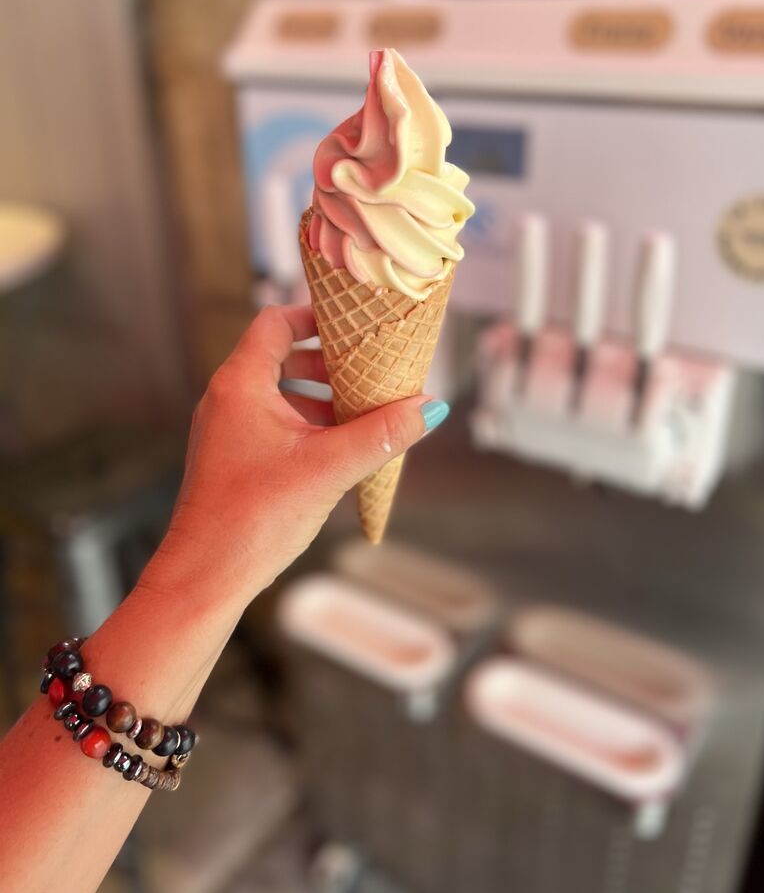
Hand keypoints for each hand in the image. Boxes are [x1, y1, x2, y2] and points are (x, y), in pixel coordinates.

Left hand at [144, 306, 445, 610]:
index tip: (354, 323)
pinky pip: (274, 423)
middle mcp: (227, 399)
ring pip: (280, 394)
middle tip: (369, 371)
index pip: (276, 322)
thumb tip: (429, 408)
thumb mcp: (328, 469)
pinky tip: (341, 449)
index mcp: (241, 385)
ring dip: (321, 397)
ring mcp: (227, 429)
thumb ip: (381, 435)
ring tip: (364, 412)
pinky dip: (307, 424)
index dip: (315, 315)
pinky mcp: (233, 458)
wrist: (204, 577)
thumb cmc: (253, 518)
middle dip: (328, 363)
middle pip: (282, 356)